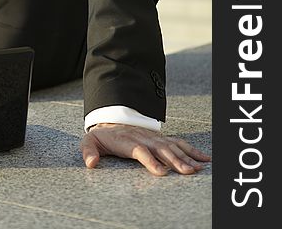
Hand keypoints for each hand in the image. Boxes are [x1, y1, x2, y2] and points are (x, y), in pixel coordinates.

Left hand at [80, 123, 210, 175]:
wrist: (111, 120)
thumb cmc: (102, 136)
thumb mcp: (89, 141)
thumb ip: (88, 151)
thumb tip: (91, 163)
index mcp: (127, 141)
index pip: (140, 150)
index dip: (150, 160)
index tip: (161, 172)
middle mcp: (143, 138)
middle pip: (161, 149)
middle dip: (175, 160)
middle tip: (188, 172)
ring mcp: (153, 138)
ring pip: (172, 146)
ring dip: (186, 157)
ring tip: (198, 168)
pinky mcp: (160, 139)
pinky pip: (178, 144)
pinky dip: (191, 150)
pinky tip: (203, 158)